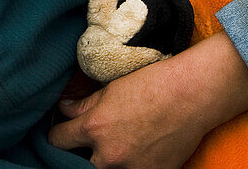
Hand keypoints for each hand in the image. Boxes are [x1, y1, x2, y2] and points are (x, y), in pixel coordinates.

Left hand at [48, 62, 207, 168]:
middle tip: (85, 142)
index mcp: (94, 127)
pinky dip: (127, 165)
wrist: (190, 97)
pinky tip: (133, 151)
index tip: (61, 130)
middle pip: (76, 163)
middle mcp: (109, 155)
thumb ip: (84, 105)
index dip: (57, 134)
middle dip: (78, 153)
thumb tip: (64, 110)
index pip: (58, 140)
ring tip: (113, 145)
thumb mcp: (110, 89)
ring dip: (102, 161)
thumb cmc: (151, 85)